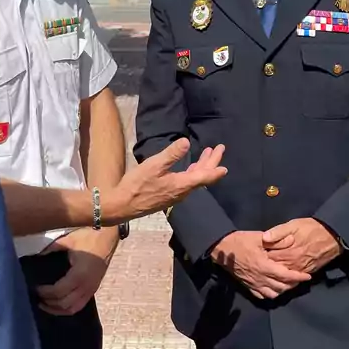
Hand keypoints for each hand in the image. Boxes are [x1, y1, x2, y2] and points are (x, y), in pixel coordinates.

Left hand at [35, 227, 118, 315]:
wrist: (108, 237)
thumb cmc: (89, 237)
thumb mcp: (68, 240)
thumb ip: (51, 248)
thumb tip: (36, 256)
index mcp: (78, 275)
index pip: (58, 291)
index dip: (44, 292)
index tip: (35, 288)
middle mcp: (86, 286)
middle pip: (64, 303)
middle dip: (48, 303)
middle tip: (36, 296)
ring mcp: (91, 289)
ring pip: (72, 309)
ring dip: (57, 309)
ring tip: (45, 304)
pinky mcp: (93, 289)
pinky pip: (79, 306)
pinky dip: (67, 308)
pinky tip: (58, 304)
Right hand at [101, 139, 226, 224]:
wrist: (122, 206)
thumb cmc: (137, 184)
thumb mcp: (154, 165)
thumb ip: (171, 154)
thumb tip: (186, 142)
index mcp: (181, 184)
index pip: (204, 177)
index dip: (215, 170)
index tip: (226, 165)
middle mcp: (182, 192)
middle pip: (201, 177)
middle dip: (211, 162)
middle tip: (219, 148)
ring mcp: (174, 195)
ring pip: (194, 180)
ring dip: (202, 166)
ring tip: (207, 154)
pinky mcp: (167, 196)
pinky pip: (186, 183)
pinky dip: (192, 173)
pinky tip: (190, 169)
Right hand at [209, 231, 311, 299]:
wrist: (222, 248)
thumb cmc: (241, 241)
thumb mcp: (259, 237)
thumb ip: (277, 241)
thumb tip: (292, 240)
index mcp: (265, 266)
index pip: (286, 276)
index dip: (298, 277)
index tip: (307, 277)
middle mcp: (260, 278)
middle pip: (281, 287)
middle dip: (292, 285)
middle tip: (299, 279)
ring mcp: (253, 284)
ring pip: (272, 294)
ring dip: (282, 290)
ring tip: (287, 284)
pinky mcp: (247, 285)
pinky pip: (261, 295)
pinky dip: (270, 294)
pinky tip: (273, 289)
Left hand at [262, 218, 342, 275]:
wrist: (333, 236)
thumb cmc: (312, 228)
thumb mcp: (293, 225)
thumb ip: (278, 232)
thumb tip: (264, 238)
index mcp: (287, 252)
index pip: (268, 259)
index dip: (260, 258)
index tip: (252, 257)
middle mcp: (293, 264)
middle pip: (275, 271)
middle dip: (265, 270)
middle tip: (255, 269)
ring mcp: (301, 270)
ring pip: (284, 279)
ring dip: (275, 279)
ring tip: (265, 277)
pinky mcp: (308, 272)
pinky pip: (294, 282)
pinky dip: (286, 283)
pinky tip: (280, 282)